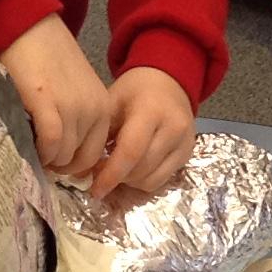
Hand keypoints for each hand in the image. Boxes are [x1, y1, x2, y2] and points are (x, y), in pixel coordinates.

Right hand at [0, 16, 110, 181]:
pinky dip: (40, 151)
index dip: (75, 165)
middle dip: (62, 166)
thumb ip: (78, 117)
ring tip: (33, 150)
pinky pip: (50, 143)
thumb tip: (67, 153)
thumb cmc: (47, 58)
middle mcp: (93, 109)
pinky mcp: (48, 103)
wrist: (29, 27)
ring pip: (64, 155)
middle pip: (81, 159)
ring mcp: (72, 107)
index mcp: (102, 107)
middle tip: (43, 160)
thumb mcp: (75, 90)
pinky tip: (29, 145)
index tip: (57, 162)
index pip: (96, 153)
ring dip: (48, 159)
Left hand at [91, 66, 195, 198]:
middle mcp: (173, 128)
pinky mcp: (188, 153)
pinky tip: (134, 166)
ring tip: (118, 167)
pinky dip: (144, 180)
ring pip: (152, 180)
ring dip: (130, 181)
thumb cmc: (133, 91)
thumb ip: (100, 135)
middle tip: (100, 172)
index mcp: (151, 111)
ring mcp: (184, 142)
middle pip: (141, 170)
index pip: (131, 152)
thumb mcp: (112, 103)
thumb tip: (83, 172)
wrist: (168, 82)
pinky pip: (162, 180)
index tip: (94, 189)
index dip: (111, 175)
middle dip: (117, 178)